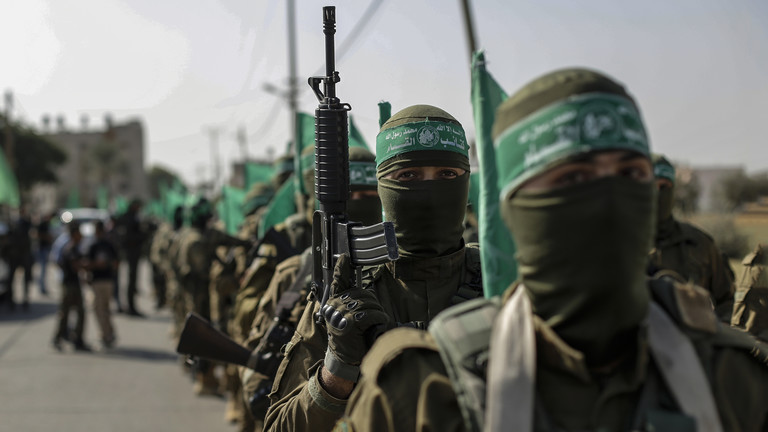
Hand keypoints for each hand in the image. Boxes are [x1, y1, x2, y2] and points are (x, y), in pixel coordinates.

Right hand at [322, 253, 387, 381]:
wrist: (346, 360)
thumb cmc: (352, 338)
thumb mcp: (350, 318)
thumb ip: (353, 304)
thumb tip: (364, 291)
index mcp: (334, 303)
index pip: (337, 282)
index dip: (342, 270)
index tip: (344, 257)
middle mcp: (334, 306)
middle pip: (360, 292)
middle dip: (373, 301)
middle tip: (376, 314)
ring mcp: (340, 314)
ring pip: (367, 302)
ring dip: (378, 310)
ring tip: (379, 320)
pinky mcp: (349, 323)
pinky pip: (369, 313)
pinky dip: (379, 317)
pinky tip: (380, 323)